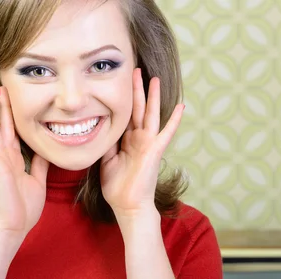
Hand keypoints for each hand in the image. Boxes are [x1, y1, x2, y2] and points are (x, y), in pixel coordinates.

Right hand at [0, 87, 49, 236]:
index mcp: (15, 162)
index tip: (14, 102)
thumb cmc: (24, 209)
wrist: (14, 227)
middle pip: (4, 128)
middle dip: (3, 108)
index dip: (15, 118)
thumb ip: (39, 166)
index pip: (15, 134)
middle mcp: (6, 159)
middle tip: (1, 88)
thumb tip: (45, 151)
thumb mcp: (38, 182)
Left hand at [100, 68, 183, 218]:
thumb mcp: (105, 161)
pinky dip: (174, 120)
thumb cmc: (117, 188)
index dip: (123, 99)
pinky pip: (166, 132)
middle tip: (135, 70)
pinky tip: (181, 107)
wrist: (128, 206)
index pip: (125, 115)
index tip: (120, 82)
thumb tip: (100, 128)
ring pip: (150, 115)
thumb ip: (106, 144)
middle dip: (136, 90)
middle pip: (137, 109)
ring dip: (152, 97)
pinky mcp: (155, 151)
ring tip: (155, 78)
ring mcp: (148, 144)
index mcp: (127, 141)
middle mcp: (138, 139)